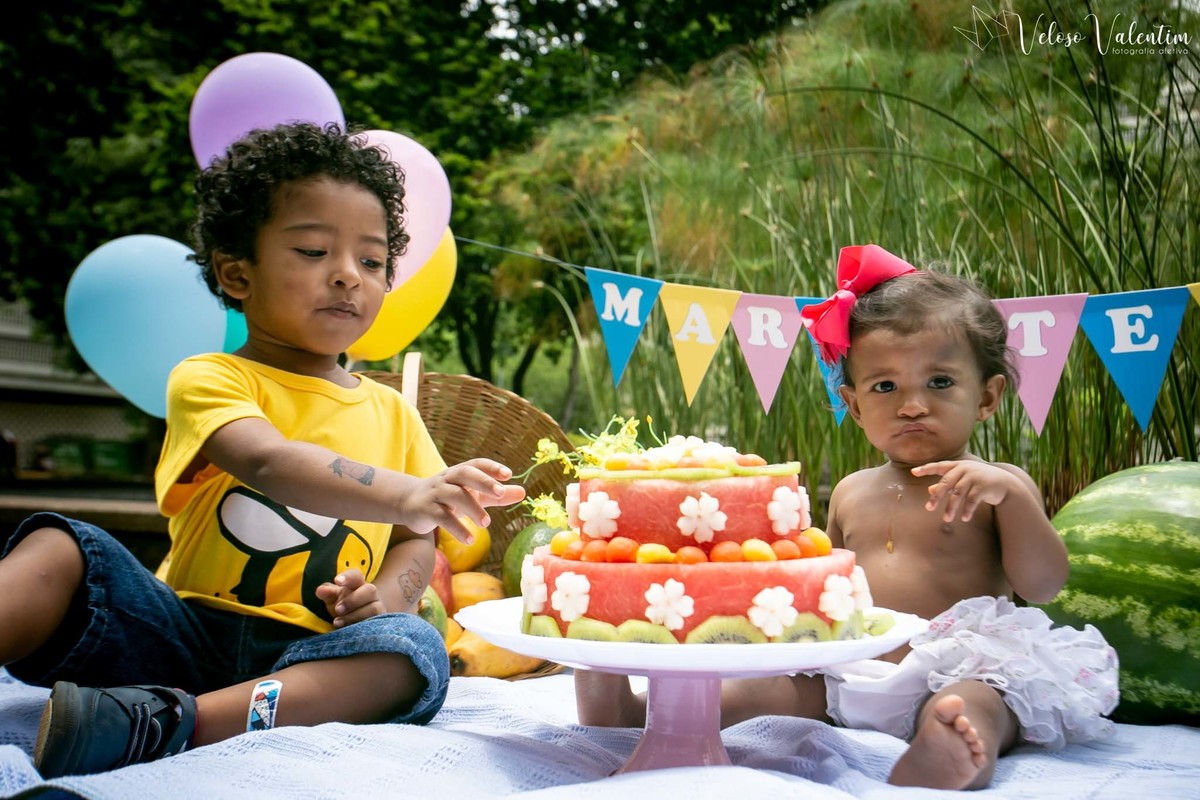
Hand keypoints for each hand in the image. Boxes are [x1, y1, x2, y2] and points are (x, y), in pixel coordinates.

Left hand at [315, 569, 385, 627]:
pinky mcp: (380, 622)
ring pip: (374, 608)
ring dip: (355, 615)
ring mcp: (378, 608)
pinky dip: (362, 627)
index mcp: (358, 584)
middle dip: (353, 600)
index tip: (337, 581)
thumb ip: (327, 594)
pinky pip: (376, 624)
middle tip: (338, 609)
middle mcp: (370, 594)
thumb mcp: (333, 599)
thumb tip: (320, 590)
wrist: (359, 621)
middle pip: (370, 590)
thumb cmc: (343, 607)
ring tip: (337, 622)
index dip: (348, 577)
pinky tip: (349, 630)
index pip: (356, 575)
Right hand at [401, 458, 525, 542]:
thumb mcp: (472, 494)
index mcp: (459, 473)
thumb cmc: (448, 497)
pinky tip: (470, 539)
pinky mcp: (426, 510)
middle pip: (465, 474)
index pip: (476, 464)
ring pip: (454, 495)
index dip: (491, 467)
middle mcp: (447, 478)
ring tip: (487, 523)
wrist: (410, 503)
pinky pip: (442, 517)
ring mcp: (435, 493)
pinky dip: (457, 528)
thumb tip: (523, 492)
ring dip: (472, 508)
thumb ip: (496, 495)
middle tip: (500, 493)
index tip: (508, 474)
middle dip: (483, 481)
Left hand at [912, 460, 1019, 522]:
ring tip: (946, 519)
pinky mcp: (984, 486)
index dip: (926, 469)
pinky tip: (964, 518)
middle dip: (937, 496)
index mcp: (957, 465)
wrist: (1005, 483)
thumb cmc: (979, 481)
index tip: (913, 472)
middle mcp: (965, 469)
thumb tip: (930, 489)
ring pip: (958, 493)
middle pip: (946, 482)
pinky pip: (972, 500)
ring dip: (951, 508)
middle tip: (929, 508)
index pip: (938, 466)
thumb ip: (947, 483)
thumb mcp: (963, 480)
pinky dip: (967, 510)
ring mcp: (975, 477)